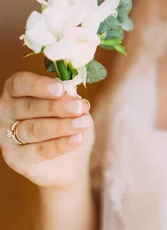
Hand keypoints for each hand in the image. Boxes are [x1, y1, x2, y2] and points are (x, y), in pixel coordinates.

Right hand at [0, 71, 94, 188]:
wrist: (70, 157)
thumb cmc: (67, 119)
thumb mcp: (70, 103)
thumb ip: (67, 95)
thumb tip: (70, 91)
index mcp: (16, 91)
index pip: (20, 84)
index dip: (39, 85)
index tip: (61, 88)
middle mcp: (7, 112)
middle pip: (29, 107)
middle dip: (57, 107)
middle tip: (79, 107)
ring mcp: (8, 136)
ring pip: (34, 129)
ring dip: (62, 125)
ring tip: (83, 122)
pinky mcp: (16, 158)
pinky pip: (39, 151)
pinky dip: (60, 144)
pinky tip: (77, 139)